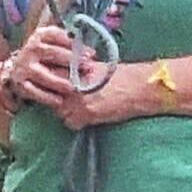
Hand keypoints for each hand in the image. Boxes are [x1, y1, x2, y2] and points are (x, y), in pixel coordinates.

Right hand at [3, 23, 103, 112]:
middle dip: (72, 61)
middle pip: (52, 53)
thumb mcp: (53, 45)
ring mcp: (24, 67)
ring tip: (74, 87)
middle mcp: (31, 49)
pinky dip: (47, 97)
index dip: (75, 44)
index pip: (57, 35)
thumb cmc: (44, 57)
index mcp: (40, 36)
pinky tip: (59, 101)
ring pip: (43, 75)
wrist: (18, 70)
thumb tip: (92, 54)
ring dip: (60, 81)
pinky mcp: (20, 84)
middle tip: (88, 67)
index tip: (91, 53)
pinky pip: (34, 91)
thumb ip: (69, 46)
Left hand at [36, 57, 171, 131]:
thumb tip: (65, 76)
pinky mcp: (87, 114)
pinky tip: (86, 118)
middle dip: (56, 97)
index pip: (52, 74)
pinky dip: (76, 122)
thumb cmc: (123, 76)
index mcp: (77, 68)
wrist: (140, 88)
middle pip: (52, 93)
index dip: (53, 81)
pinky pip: (70, 122)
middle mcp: (74, 82)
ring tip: (78, 109)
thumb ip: (79, 71)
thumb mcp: (97, 68)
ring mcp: (79, 99)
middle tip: (66, 99)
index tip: (55, 85)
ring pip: (59, 110)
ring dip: (65, 111)